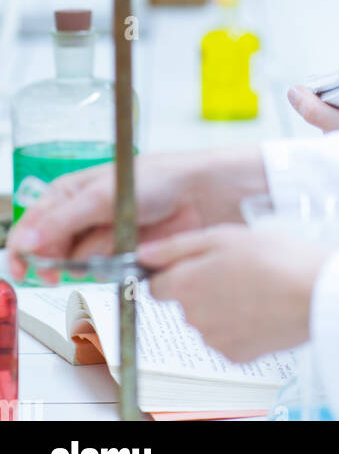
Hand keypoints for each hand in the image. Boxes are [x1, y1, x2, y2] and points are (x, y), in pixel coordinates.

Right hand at [5, 146, 267, 281]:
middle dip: (54, 260)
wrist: (201, 196)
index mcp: (72, 192)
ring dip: (88, 262)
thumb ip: (63, 220)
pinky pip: (104, 273)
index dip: (24, 245)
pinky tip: (123, 257)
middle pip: (51, 249)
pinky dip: (109, 270)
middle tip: (57, 270)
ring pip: (77, 264)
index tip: (22, 265)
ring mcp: (104, 238)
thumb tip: (28, 241)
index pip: (35, 222)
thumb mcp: (103, 194)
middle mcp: (84, 216)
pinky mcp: (122, 258)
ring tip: (112, 246)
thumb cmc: (158, 180)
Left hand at [139, 224, 329, 361]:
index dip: (174, 272)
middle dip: (203, 286)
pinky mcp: (237, 356)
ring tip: (256, 286)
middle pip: (185, 302)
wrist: (315, 293)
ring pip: (207, 320)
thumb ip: (177, 247)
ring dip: (222, 304)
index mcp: (186, 285)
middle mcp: (193, 318)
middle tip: (237, 268)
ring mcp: (215, 340)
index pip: (156, 286)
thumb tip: (143, 255)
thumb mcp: (223, 236)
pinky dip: (240, 325)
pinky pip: (228, 337)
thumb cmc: (273, 257)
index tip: (198, 263)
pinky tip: (262, 307)